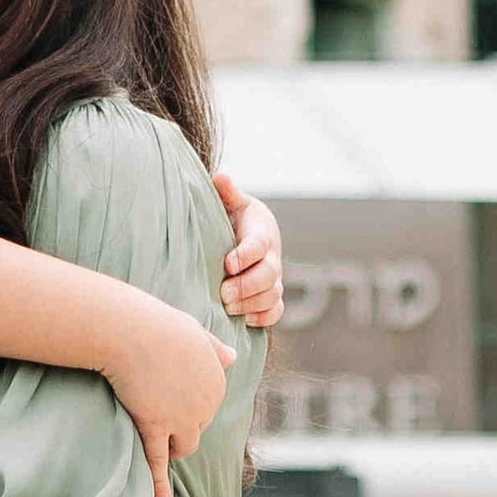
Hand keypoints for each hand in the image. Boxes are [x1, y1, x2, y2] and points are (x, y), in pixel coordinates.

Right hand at [109, 296, 234, 496]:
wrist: (131, 329)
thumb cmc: (158, 324)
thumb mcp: (195, 332)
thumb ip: (215, 348)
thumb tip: (234, 356)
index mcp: (217, 380)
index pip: (208, 406)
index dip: (187, 405)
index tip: (168, 399)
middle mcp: (206, 402)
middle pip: (197, 428)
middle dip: (180, 427)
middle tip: (156, 414)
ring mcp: (181, 417)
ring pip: (183, 446)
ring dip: (172, 448)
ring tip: (156, 444)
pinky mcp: (156, 426)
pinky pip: (158, 462)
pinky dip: (160, 484)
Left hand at [215, 174, 283, 332]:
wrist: (252, 235)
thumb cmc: (237, 219)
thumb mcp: (233, 203)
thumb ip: (227, 192)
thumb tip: (220, 177)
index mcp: (261, 233)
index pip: (258, 244)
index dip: (245, 255)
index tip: (227, 263)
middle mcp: (272, 257)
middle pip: (269, 275)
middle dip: (247, 286)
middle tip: (223, 293)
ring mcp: (274, 278)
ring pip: (273, 295)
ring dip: (251, 304)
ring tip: (227, 307)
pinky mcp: (273, 296)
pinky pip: (276, 311)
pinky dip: (263, 317)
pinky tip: (244, 318)